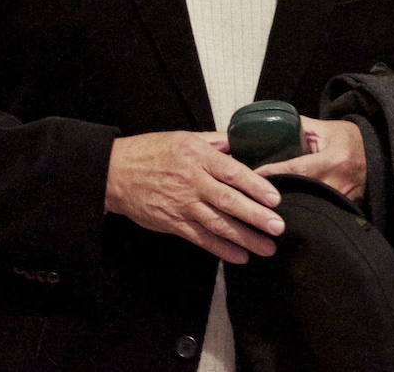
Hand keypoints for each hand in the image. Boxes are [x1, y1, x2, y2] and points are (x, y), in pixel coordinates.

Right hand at [105, 131, 284, 262]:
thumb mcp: (186, 137)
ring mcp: (182, 205)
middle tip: (278, 227)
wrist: (115, 173)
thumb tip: (243, 143)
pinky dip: (220, 249)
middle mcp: (193, 182)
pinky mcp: (173, 223)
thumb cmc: (152, 152)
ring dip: (244, 238)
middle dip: (256, 216)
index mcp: (199, 158)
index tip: (275, 198)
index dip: (256, 187)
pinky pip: (200, 238)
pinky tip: (239, 256)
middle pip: (229, 201)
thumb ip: (217, 142)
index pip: (233, 173)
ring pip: (218, 224)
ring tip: (266, 248)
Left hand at [257, 117, 366, 201]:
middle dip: (276, 194)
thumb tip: (269, 127)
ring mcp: (343, 199)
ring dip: (289, 205)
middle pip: (300, 192)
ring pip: (309, 205)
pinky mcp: (346, 209)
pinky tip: (290, 212)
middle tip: (252, 195)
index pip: (295, 168)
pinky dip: (305, 211)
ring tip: (265, 205)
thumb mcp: (326, 129)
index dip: (272, 173)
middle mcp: (338, 181)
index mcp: (333, 159)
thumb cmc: (350, 139)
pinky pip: (320, 212)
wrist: (379, 154)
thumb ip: (300, 128)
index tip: (252, 175)